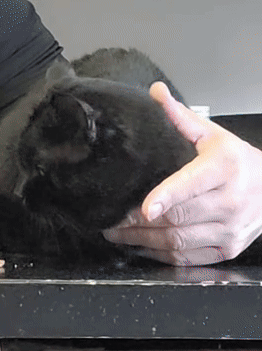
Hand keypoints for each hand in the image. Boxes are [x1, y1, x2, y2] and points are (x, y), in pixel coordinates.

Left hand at [101, 81, 261, 265]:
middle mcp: (229, 201)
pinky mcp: (226, 250)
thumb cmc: (237, 161)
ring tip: (118, 233)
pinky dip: (161, 255)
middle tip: (112, 218)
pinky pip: (188, 259)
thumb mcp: (213, 135)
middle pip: (178, 218)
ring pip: (179, 242)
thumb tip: (156, 92)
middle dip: (139, 222)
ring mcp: (229, 229)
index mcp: (223, 168)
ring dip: (143, 241)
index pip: (191, 184)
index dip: (166, 197)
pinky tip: (142, 247)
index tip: (145, 206)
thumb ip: (181, 117)